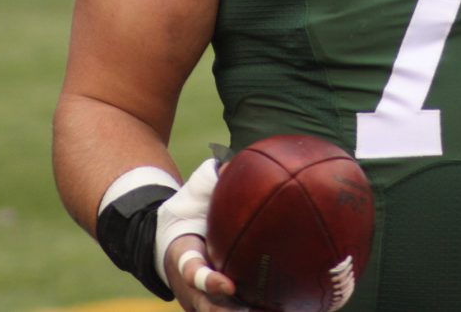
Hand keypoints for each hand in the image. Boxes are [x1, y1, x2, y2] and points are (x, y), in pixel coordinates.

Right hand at [156, 159, 264, 311]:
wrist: (168, 244)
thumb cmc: (188, 216)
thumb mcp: (192, 198)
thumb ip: (209, 182)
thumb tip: (231, 164)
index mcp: (184, 261)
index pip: (194, 276)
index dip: (210, 283)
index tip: (228, 284)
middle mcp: (192, 289)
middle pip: (210, 309)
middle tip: (256, 311)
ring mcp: (203, 301)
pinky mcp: (217, 306)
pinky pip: (235, 311)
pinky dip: (258, 309)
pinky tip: (292, 307)